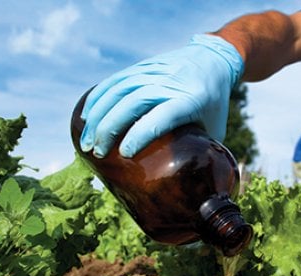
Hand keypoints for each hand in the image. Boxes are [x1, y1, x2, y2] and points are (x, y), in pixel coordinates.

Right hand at [80, 34, 243, 157]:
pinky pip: (115, 80)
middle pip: (134, 102)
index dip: (141, 133)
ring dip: (98, 115)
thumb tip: (191, 192)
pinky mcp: (142, 66)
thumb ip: (201, 156)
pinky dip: (97, 98)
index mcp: (191, 100)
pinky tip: (85, 116)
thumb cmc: (214, 104)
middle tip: (97, 153)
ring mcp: (154, 71)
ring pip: (120, 90)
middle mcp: (171, 83)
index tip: (125, 153)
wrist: (214, 59)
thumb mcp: (215, 129)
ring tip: (86, 142)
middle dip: (110, 128)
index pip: (162, 115)